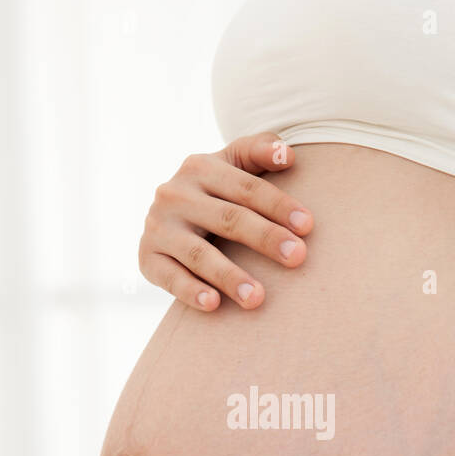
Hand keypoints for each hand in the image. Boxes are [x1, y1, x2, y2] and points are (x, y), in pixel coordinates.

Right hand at [138, 132, 313, 311]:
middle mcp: (175, 194)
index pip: (246, 187)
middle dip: (265, 238)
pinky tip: (213, 304)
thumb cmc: (214, 192)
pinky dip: (190, 291)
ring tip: (259, 298)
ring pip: (199, 254)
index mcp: (200, 167)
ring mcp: (159, 227)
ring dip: (230, 276)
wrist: (165, 217)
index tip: (308, 226)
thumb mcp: (232, 165)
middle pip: (228, 219)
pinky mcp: (147, 258)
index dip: (278, 205)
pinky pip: (170, 277)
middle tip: (297, 257)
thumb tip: (288, 155)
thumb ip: (259, 151)